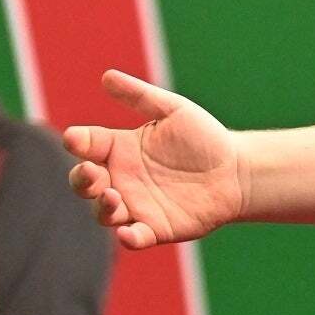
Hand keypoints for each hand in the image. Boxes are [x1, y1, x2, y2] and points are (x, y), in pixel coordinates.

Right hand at [63, 69, 245, 248]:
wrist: (238, 170)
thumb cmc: (204, 138)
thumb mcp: (174, 110)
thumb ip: (140, 96)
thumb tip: (107, 76)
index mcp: (119, 149)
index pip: (87, 145)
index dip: (77, 142)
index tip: (76, 139)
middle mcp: (120, 179)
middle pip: (85, 183)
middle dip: (81, 179)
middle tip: (92, 173)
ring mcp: (136, 205)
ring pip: (104, 213)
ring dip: (102, 208)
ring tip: (112, 197)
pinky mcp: (156, 228)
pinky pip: (135, 237)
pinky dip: (129, 238)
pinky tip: (128, 234)